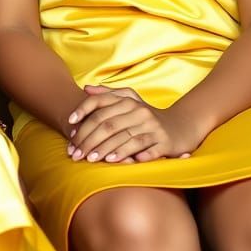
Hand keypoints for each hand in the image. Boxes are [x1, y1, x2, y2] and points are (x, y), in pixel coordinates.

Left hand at [66, 85, 199, 162]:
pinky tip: (112, 161)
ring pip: (123, 137)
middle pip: (109, 124)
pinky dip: (127, 155)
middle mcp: (140, 111)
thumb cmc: (148, 116)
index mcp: (129, 101)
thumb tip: (86, 89)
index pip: (101, 103)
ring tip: (89, 159)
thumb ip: (108, 94)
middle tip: (75, 152)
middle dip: (89, 139)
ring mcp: (152, 127)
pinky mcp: (163, 142)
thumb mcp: (130, 101)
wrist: (181, 127)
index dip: (83, 111)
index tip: (69, 123)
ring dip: (104, 149)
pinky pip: (143, 149)